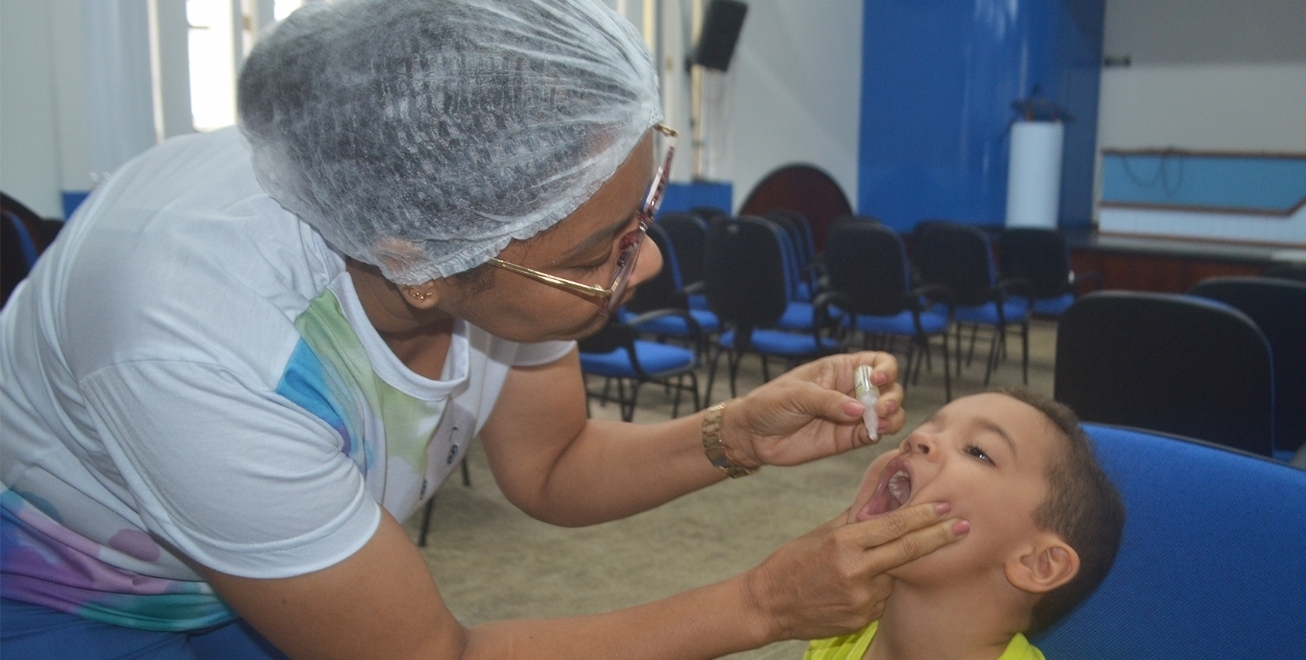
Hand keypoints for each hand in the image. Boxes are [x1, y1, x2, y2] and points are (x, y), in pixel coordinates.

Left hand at [722, 352, 905, 466]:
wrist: (753, 435)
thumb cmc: (770, 404)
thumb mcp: (796, 395)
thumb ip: (828, 401)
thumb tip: (859, 410)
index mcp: (840, 369)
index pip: (877, 362)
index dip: (886, 369)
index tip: (878, 381)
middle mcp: (851, 390)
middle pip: (889, 388)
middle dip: (892, 396)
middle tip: (878, 408)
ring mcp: (852, 415)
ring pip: (888, 413)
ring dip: (892, 416)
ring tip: (878, 422)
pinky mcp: (848, 438)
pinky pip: (874, 434)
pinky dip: (880, 433)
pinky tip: (872, 433)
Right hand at [741, 501, 968, 641]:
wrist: (768, 605)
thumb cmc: (791, 562)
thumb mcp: (821, 533)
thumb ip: (855, 518)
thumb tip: (883, 496)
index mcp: (844, 543)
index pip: (894, 526)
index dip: (923, 516)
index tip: (946, 507)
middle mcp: (856, 572)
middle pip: (908, 551)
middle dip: (939, 537)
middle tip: (963, 526)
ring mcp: (861, 599)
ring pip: (894, 578)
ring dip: (895, 568)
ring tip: (871, 565)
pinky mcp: (862, 619)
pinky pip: (882, 599)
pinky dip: (878, 589)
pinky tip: (856, 588)